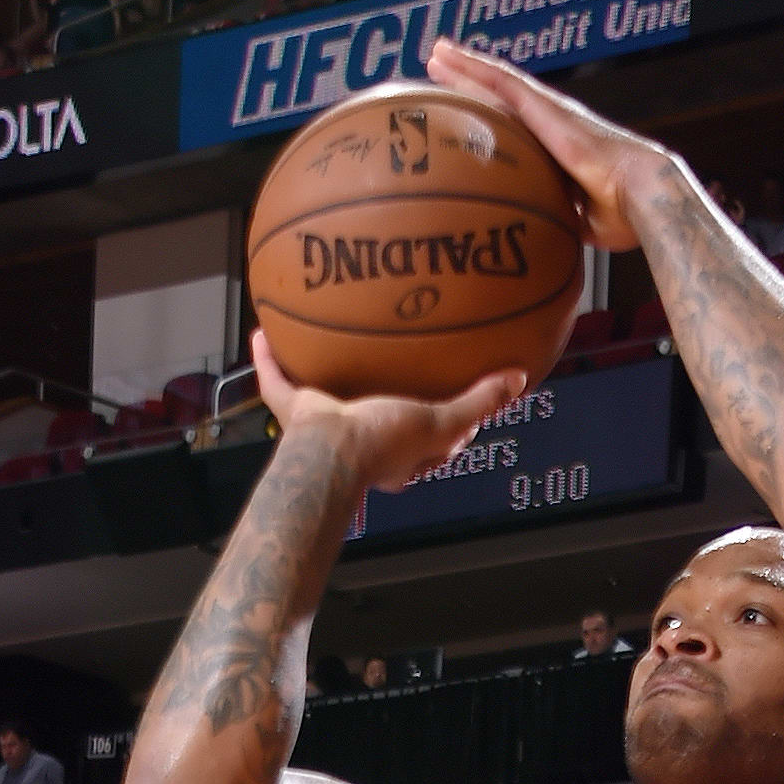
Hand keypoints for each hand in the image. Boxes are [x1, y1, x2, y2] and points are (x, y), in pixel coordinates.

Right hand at [250, 327, 528, 504]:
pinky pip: (278, 381)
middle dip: (381, 392)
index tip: (456, 395)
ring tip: (323, 339)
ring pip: (323, 394)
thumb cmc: (386, 443)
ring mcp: (326, 427)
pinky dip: (269, 359)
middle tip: (393, 363)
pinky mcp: (296, 412)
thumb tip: (519, 378)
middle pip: (375, 412)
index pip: (427, 437)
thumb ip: (481, 401)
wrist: (331, 453)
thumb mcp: (442, 420)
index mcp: (397, 453)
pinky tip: (264, 330)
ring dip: (319, 371)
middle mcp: (361, 440)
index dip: (443, 421)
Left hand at [422, 38, 653, 245]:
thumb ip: (561, 219)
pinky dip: (472, 66)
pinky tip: (447, 56)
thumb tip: (545, 238)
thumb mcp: (583, 221)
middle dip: (473, 82)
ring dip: (466, 66)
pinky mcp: (543, 106)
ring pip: (496, 80)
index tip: (470, 112)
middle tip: (442, 70)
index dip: (494, 114)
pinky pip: (499, 81)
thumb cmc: (622, 213)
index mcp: (560, 146)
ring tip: (438, 53)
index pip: (519, 125)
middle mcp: (552, 120)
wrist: (641, 194)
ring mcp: (547, 110)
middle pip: (503, 96)